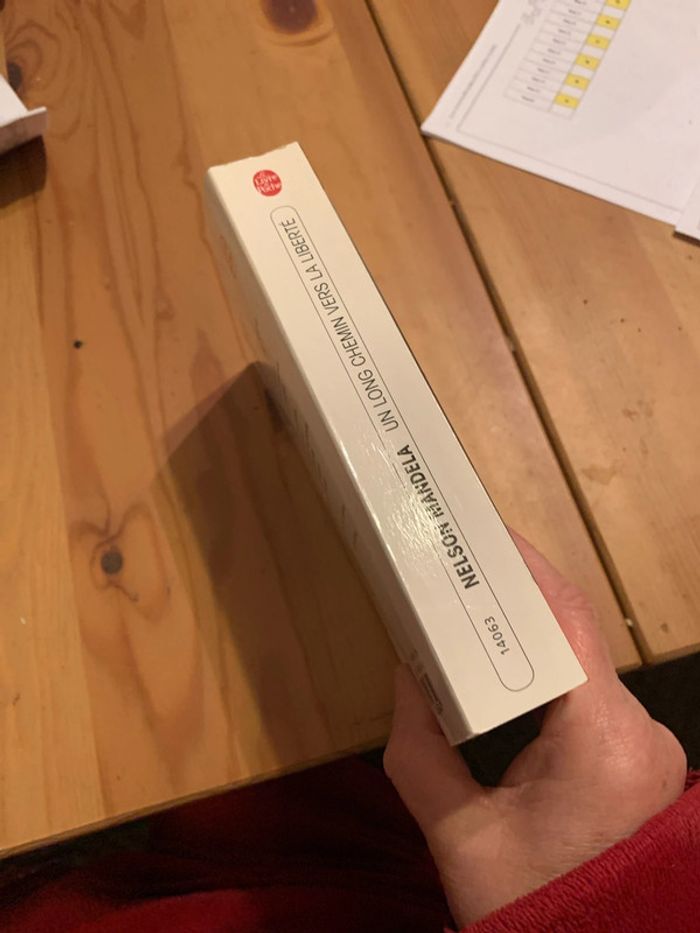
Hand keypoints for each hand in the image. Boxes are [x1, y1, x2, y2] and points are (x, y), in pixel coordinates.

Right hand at [384, 533, 686, 926]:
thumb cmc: (530, 909)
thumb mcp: (456, 836)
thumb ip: (418, 749)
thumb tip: (408, 673)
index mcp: (602, 741)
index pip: (567, 624)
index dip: (526, 570)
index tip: (484, 536)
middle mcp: (640, 732)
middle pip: (576, 637)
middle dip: (520, 595)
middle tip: (466, 564)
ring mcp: (647, 745)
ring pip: (583, 663)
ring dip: (532, 633)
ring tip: (477, 603)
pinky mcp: (638, 758)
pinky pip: (589, 692)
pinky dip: (547, 670)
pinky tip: (506, 659)